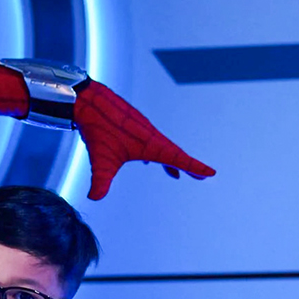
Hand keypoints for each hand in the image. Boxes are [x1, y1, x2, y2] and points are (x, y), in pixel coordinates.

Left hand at [74, 80, 214, 199]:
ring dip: (170, 160)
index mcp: (150, 144)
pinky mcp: (132, 125)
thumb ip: (100, 181)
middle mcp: (151, 135)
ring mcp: (142, 129)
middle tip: (201, 177)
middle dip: (187, 166)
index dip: (194, 167)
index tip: (210, 173)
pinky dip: (153, 153)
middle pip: (174, 152)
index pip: (177, 158)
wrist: (88, 100)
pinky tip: (145, 160)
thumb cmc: (98, 128)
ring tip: (175, 174)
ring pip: (161, 147)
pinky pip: (149, 141)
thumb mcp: (100, 160)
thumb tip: (94, 198)